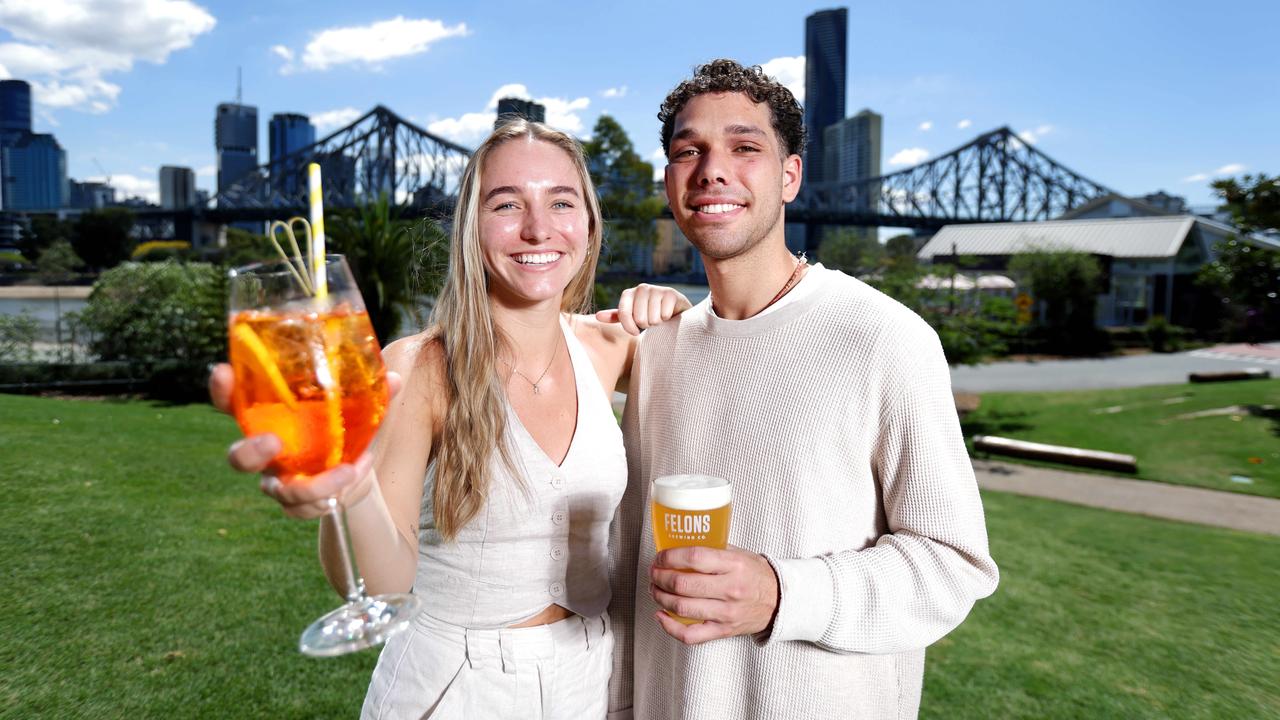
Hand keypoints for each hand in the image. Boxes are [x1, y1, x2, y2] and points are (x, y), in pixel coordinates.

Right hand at [208, 363, 400, 517]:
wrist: (358, 472)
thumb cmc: (346, 429)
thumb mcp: (361, 409)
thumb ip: (374, 394)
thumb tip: (396, 378)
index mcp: (272, 418)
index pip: (236, 402)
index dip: (223, 390)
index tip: (223, 372)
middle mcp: (268, 451)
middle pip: (239, 458)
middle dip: (250, 452)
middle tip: (272, 444)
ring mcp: (279, 480)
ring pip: (276, 491)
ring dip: (310, 485)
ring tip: (346, 473)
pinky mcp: (297, 503)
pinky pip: (303, 508)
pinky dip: (332, 495)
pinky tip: (354, 479)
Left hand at [595, 283, 691, 335]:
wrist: (673, 310)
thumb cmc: (648, 314)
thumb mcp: (631, 316)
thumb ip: (615, 316)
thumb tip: (597, 316)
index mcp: (628, 293)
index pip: (623, 314)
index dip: (630, 327)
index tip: (635, 332)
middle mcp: (641, 288)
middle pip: (639, 319)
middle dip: (646, 325)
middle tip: (651, 320)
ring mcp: (656, 289)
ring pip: (653, 318)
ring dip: (658, 322)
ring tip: (659, 316)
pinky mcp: (670, 293)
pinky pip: (665, 315)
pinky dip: (667, 318)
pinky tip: (668, 313)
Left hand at [649, 545, 779, 644]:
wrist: (780, 601)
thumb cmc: (756, 574)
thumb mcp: (739, 554)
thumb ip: (712, 550)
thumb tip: (678, 546)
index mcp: (734, 565)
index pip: (695, 558)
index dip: (670, 556)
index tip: (660, 556)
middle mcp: (730, 590)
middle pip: (683, 584)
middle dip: (660, 577)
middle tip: (654, 572)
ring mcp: (726, 613)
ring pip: (682, 608)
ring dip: (660, 597)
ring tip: (655, 589)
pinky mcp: (723, 631)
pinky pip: (690, 635)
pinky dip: (669, 627)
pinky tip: (661, 615)